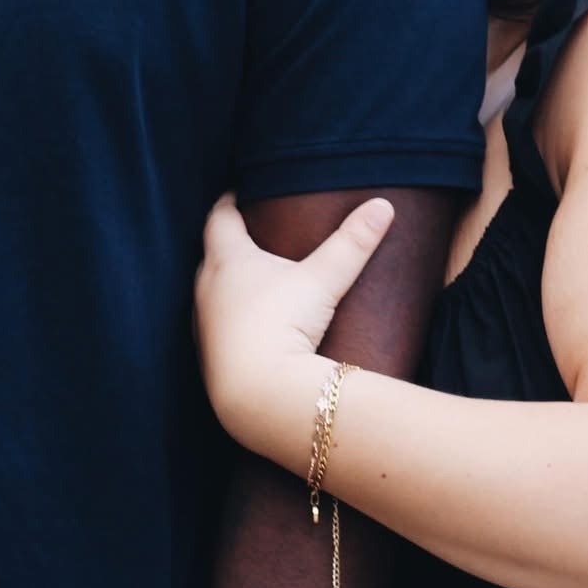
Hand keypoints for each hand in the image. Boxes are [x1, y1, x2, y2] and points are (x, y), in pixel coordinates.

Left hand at [195, 193, 394, 461]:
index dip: (231, 201)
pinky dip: (232, 320)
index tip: (242, 191)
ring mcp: (204, 327)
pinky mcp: (209, 359)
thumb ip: (352, 242)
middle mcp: (206, 289)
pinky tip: (252, 327)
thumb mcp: (323, 279)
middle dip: (232, 241)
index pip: (220, 217)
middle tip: (255, 231)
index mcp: (227, 259)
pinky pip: (217, 329)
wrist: (259, 397)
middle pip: (214, 254)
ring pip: (212, 294)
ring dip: (229, 285)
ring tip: (255, 280)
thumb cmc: (283, 326)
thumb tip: (383, 206)